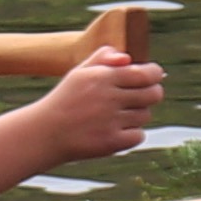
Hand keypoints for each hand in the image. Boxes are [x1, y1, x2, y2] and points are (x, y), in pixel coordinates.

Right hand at [32, 43, 163, 161]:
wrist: (46, 133)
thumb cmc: (66, 100)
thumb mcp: (79, 73)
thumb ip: (103, 58)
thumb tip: (127, 58)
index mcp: (102, 77)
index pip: (146, 73)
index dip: (154, 74)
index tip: (152, 77)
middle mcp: (108, 97)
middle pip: (153, 94)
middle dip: (151, 94)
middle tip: (140, 96)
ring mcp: (111, 121)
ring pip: (145, 115)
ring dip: (137, 115)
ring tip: (118, 115)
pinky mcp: (112, 142)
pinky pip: (139, 135)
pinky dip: (132, 134)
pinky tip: (116, 130)